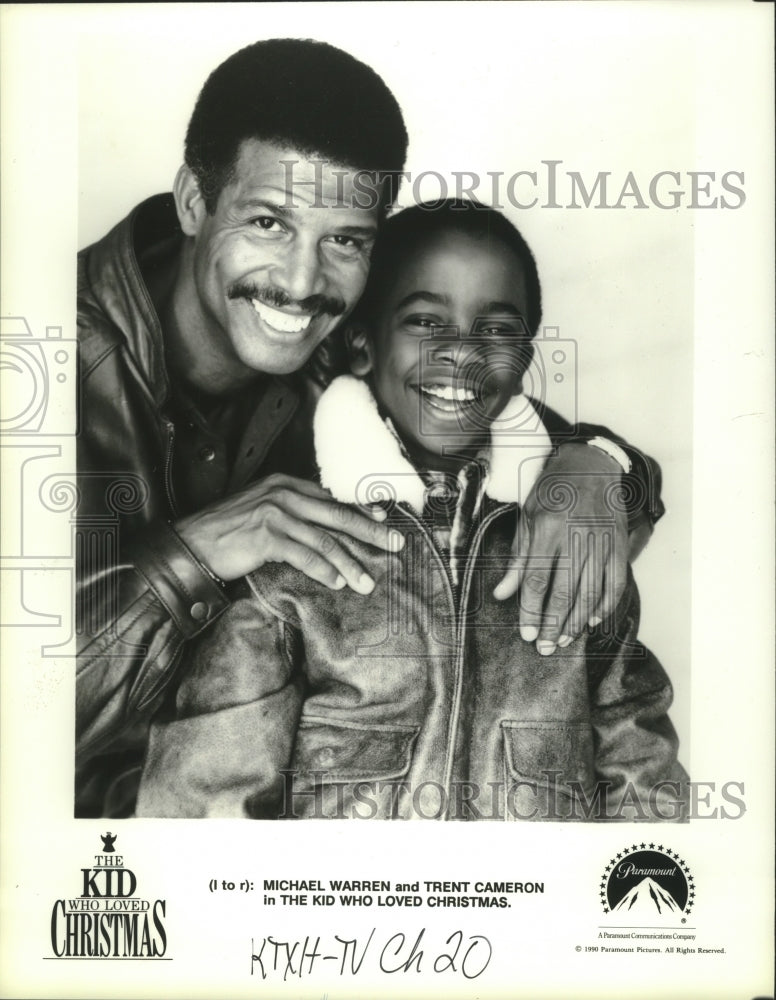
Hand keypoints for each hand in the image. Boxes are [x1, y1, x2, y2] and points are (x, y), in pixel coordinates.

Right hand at [176, 474, 402, 592]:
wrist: (189, 544)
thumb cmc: (225, 532)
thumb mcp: (261, 511)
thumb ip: (291, 513)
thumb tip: (323, 529)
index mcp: (284, 484)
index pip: (331, 497)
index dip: (361, 509)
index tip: (384, 520)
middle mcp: (283, 494)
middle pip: (338, 514)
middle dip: (371, 531)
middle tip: (396, 544)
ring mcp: (275, 514)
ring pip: (326, 539)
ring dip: (351, 563)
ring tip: (367, 582)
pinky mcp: (267, 536)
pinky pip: (305, 555)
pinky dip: (324, 570)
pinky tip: (337, 582)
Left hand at [493, 444, 628, 653]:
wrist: (590, 465)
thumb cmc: (552, 492)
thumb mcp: (527, 518)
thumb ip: (518, 558)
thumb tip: (502, 594)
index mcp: (547, 529)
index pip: (537, 579)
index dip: (531, 611)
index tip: (527, 634)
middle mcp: (575, 537)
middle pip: (565, 592)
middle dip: (552, 625)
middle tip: (544, 648)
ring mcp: (601, 541)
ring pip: (591, 592)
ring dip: (576, 621)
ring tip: (563, 639)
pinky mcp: (619, 544)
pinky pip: (615, 582)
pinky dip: (605, 605)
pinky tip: (593, 620)